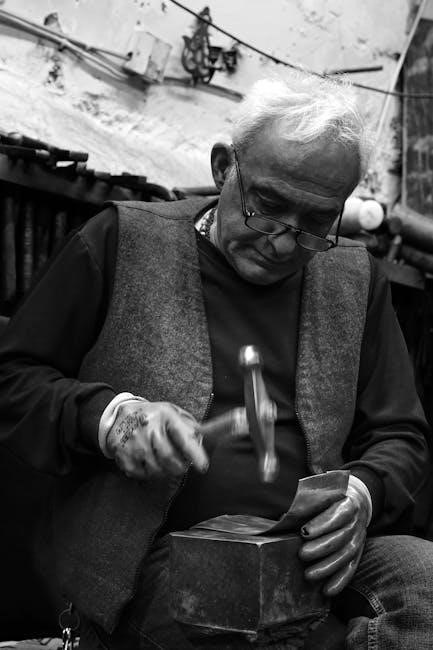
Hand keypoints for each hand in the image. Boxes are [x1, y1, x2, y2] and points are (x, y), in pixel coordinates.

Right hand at [106, 400, 207, 479]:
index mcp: (165, 416)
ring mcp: (134, 442)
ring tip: (163, 461)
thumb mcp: (171, 413)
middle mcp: (149, 428)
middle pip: (169, 458)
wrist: (119, 415)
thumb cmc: (152, 416)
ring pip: (156, 470)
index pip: (183, 438)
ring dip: (164, 471)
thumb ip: (189, 426)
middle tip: (181, 465)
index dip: (195, 454)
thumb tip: (204, 440)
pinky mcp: (123, 455)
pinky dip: (148, 473)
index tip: (202, 466)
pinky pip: (142, 474)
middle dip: (179, 467)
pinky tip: (148, 462)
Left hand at [298, 476, 370, 596]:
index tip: (303, 531)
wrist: (357, 500)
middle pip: (340, 537)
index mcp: (348, 503)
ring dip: (327, 567)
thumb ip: (307, 500)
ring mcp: (359, 538)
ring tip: (309, 575)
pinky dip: (340, 581)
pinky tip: (327, 591)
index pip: (337, 514)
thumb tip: (283, 513)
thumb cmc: (331, 496)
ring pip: (346, 555)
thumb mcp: (323, 492)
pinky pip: (351, 568)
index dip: (321, 524)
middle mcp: (357, 522)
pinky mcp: (358, 552)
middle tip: (301, 554)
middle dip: (320, 548)